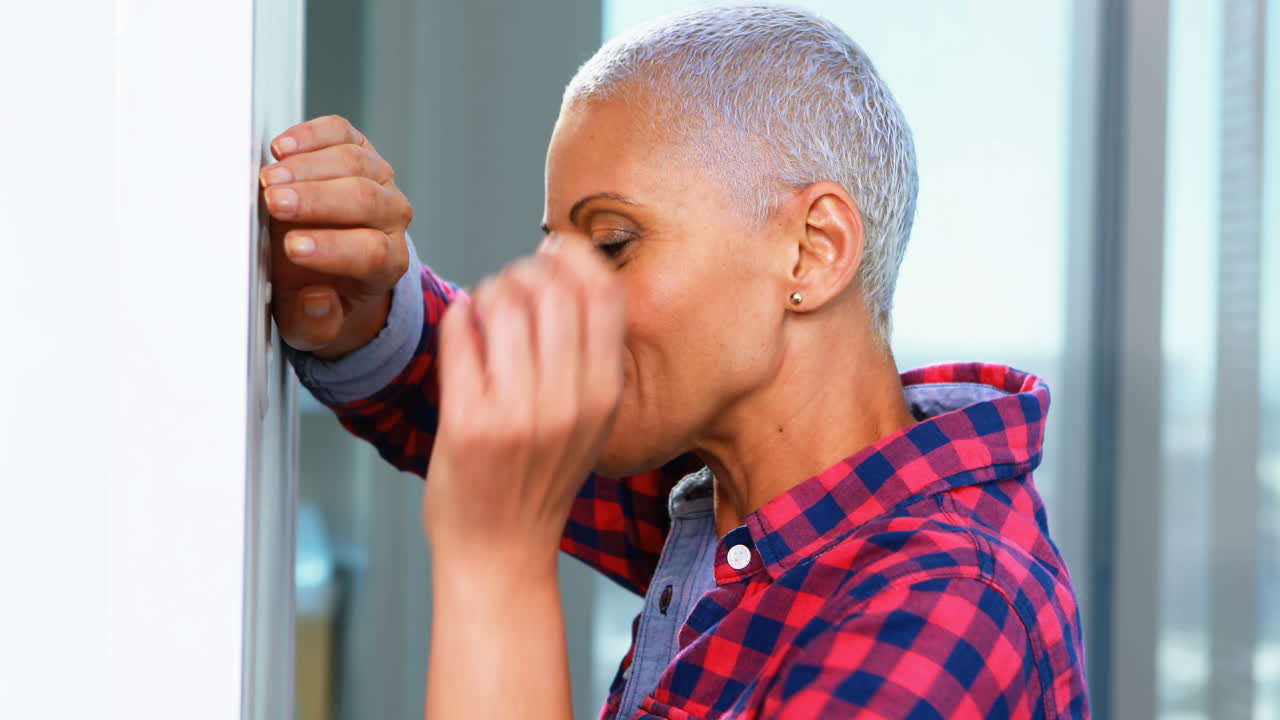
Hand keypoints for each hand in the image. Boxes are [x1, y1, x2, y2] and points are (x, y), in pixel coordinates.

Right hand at [262, 115, 412, 358]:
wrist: (325, 260)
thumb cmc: (317, 290)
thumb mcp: (310, 325)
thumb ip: (314, 323)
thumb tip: (318, 301)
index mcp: (387, 264)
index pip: (371, 252)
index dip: (332, 249)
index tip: (292, 248)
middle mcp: (392, 218)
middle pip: (364, 200)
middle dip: (316, 200)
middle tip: (274, 203)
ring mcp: (379, 179)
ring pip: (355, 162)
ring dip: (308, 168)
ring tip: (270, 179)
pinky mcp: (358, 148)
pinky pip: (342, 133)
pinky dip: (312, 136)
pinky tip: (282, 149)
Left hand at [423, 238, 627, 576]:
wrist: (500, 555)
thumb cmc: (541, 484)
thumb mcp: (591, 424)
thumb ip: (591, 360)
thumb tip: (571, 273)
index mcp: (605, 398)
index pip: (604, 293)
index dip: (577, 257)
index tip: (556, 253)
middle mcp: (567, 403)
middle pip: (553, 287)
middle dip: (527, 268)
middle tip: (512, 282)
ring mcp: (516, 413)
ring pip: (504, 301)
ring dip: (489, 289)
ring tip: (485, 307)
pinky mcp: (466, 423)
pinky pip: (461, 332)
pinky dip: (459, 315)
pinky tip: (463, 327)